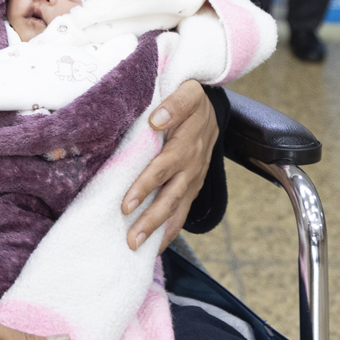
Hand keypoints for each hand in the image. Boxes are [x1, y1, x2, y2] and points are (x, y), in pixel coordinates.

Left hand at [122, 79, 216, 250]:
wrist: (212, 111)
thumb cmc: (190, 100)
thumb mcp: (187, 91)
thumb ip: (174, 103)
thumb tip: (156, 119)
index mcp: (187, 139)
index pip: (164, 163)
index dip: (147, 182)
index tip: (128, 199)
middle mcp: (192, 162)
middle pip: (170, 191)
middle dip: (150, 213)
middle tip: (129, 230)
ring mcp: (194, 177)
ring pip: (176, 206)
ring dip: (157, 227)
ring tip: (136, 245)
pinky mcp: (193, 187)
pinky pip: (182, 212)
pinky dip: (169, 231)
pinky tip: (153, 248)